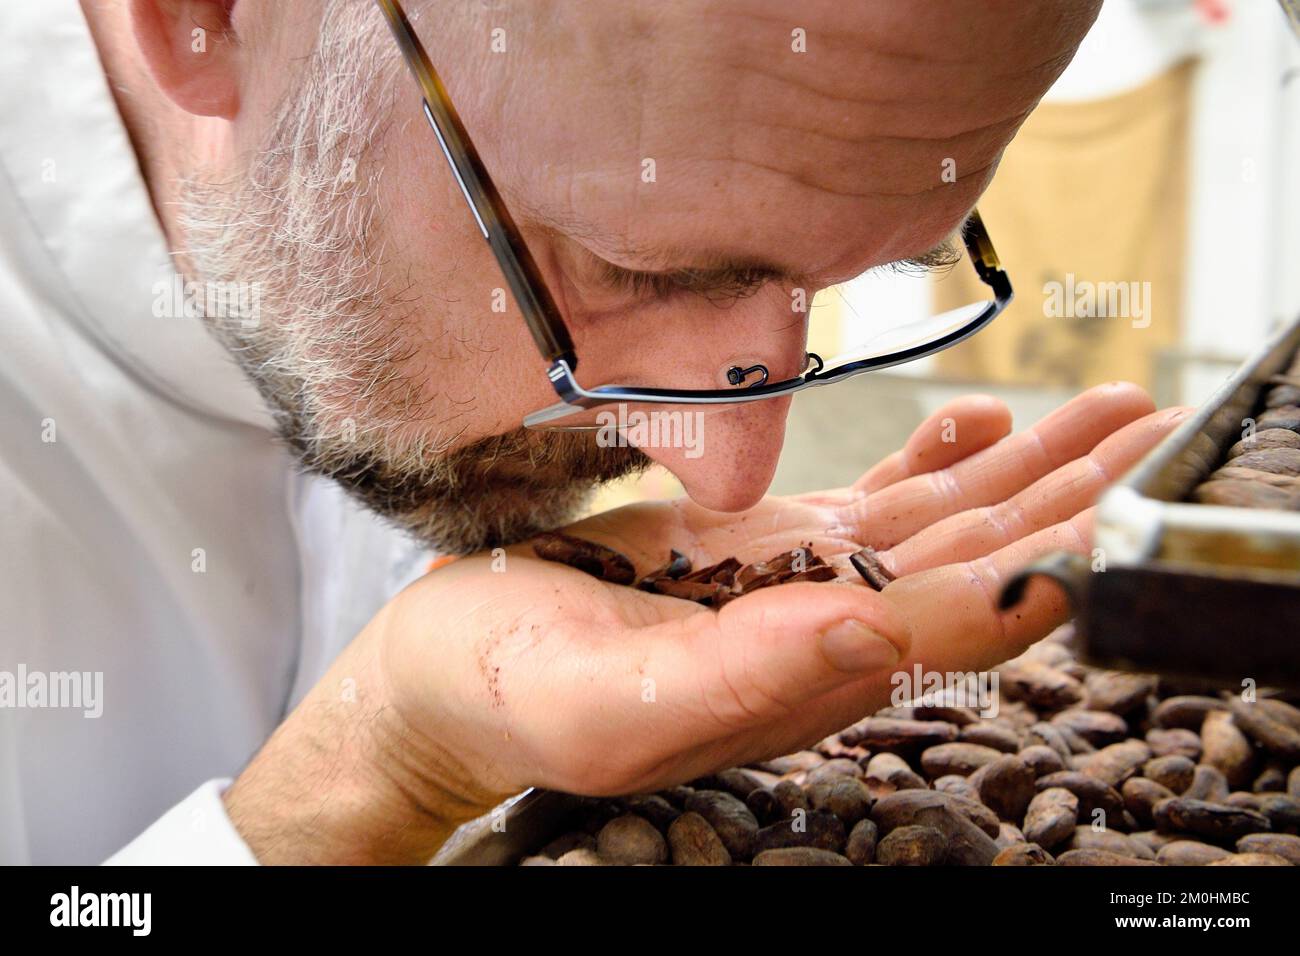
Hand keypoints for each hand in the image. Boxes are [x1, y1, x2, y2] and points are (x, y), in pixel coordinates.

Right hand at [227, 383, 1187, 862]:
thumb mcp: (607, 704)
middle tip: (1155, 430)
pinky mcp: (760, 548)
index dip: (1046, 567)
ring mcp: (794, 586)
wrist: (446, 671)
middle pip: (976, 566)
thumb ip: (738, 682)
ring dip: (1029, 469)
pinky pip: (870, 503)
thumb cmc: (507, 696)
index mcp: (796, 678)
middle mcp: (818, 635)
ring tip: (1109, 410)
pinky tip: (978, 420)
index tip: (1122, 506)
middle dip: (1071, 501)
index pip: (953, 624)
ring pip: (938, 524)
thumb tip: (876, 636)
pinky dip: (933, 458)